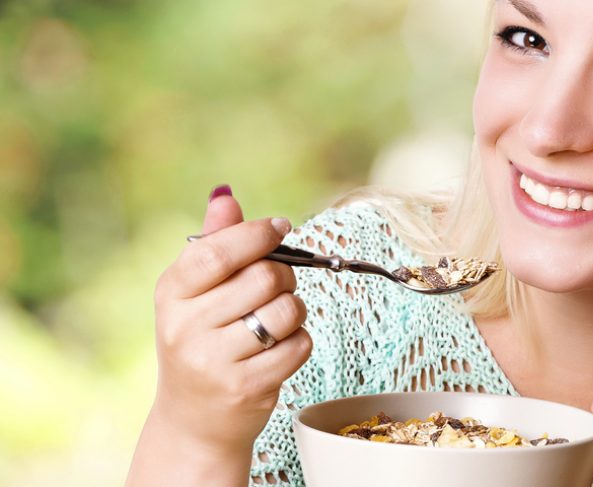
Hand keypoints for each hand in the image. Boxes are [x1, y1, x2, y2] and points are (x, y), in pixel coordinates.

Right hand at [149, 188, 311, 454]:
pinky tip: (279, 349)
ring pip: (286, 311)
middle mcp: (185, 327)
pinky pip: (298, 345)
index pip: (217, 250)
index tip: (280, 228)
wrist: (194, 420)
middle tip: (278, 287)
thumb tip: (225, 195)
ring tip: (278, 320)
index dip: (256, 234)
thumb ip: (213, 243)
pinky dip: (299, 342)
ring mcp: (214, 361)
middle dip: (284, 276)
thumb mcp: (194, 294)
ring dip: (295, 311)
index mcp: (171, 294)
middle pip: (264, 277)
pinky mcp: (246, 387)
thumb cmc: (201, 343)